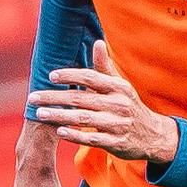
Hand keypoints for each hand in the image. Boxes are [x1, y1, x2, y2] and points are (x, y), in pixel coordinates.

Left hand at [29, 40, 179, 164]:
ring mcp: (117, 124)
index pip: (90, 78)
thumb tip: (98, 42)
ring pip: (83, 119)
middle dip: (55, 98)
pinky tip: (59, 131)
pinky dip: (75, 135)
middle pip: (81, 99)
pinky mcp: (116, 143)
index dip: (70, 76)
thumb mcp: (121, 86)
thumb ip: (105, 67)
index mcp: (118, 88)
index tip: (51, 76)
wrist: (153, 135)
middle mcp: (118, 104)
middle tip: (33, 97)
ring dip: (59, 116)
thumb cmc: (129, 106)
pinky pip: (92, 139)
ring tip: (40, 113)